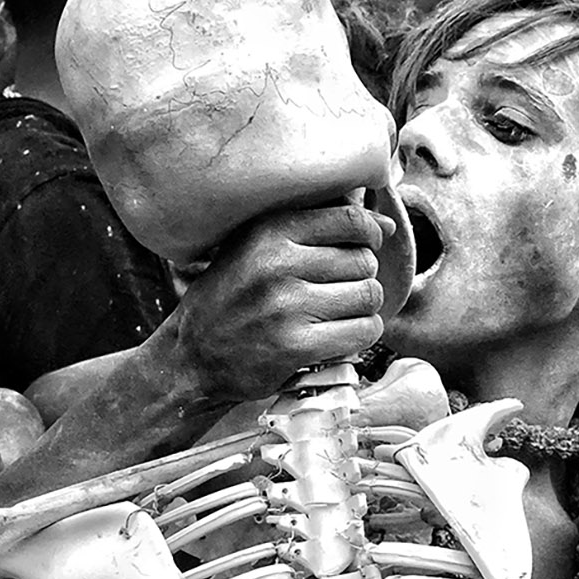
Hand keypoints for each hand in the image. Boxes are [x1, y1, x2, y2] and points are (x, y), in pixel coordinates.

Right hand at [159, 201, 389, 402]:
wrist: (192, 357)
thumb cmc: (232, 298)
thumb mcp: (257, 248)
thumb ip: (317, 229)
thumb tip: (387, 226)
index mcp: (269, 231)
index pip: (350, 220)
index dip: (368, 235)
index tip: (362, 248)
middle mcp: (277, 264)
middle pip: (364, 261)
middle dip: (361, 277)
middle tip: (339, 292)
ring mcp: (287, 307)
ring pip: (368, 297)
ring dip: (362, 309)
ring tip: (338, 314)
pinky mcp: (296, 346)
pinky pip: (363, 332)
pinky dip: (360, 336)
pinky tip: (339, 336)